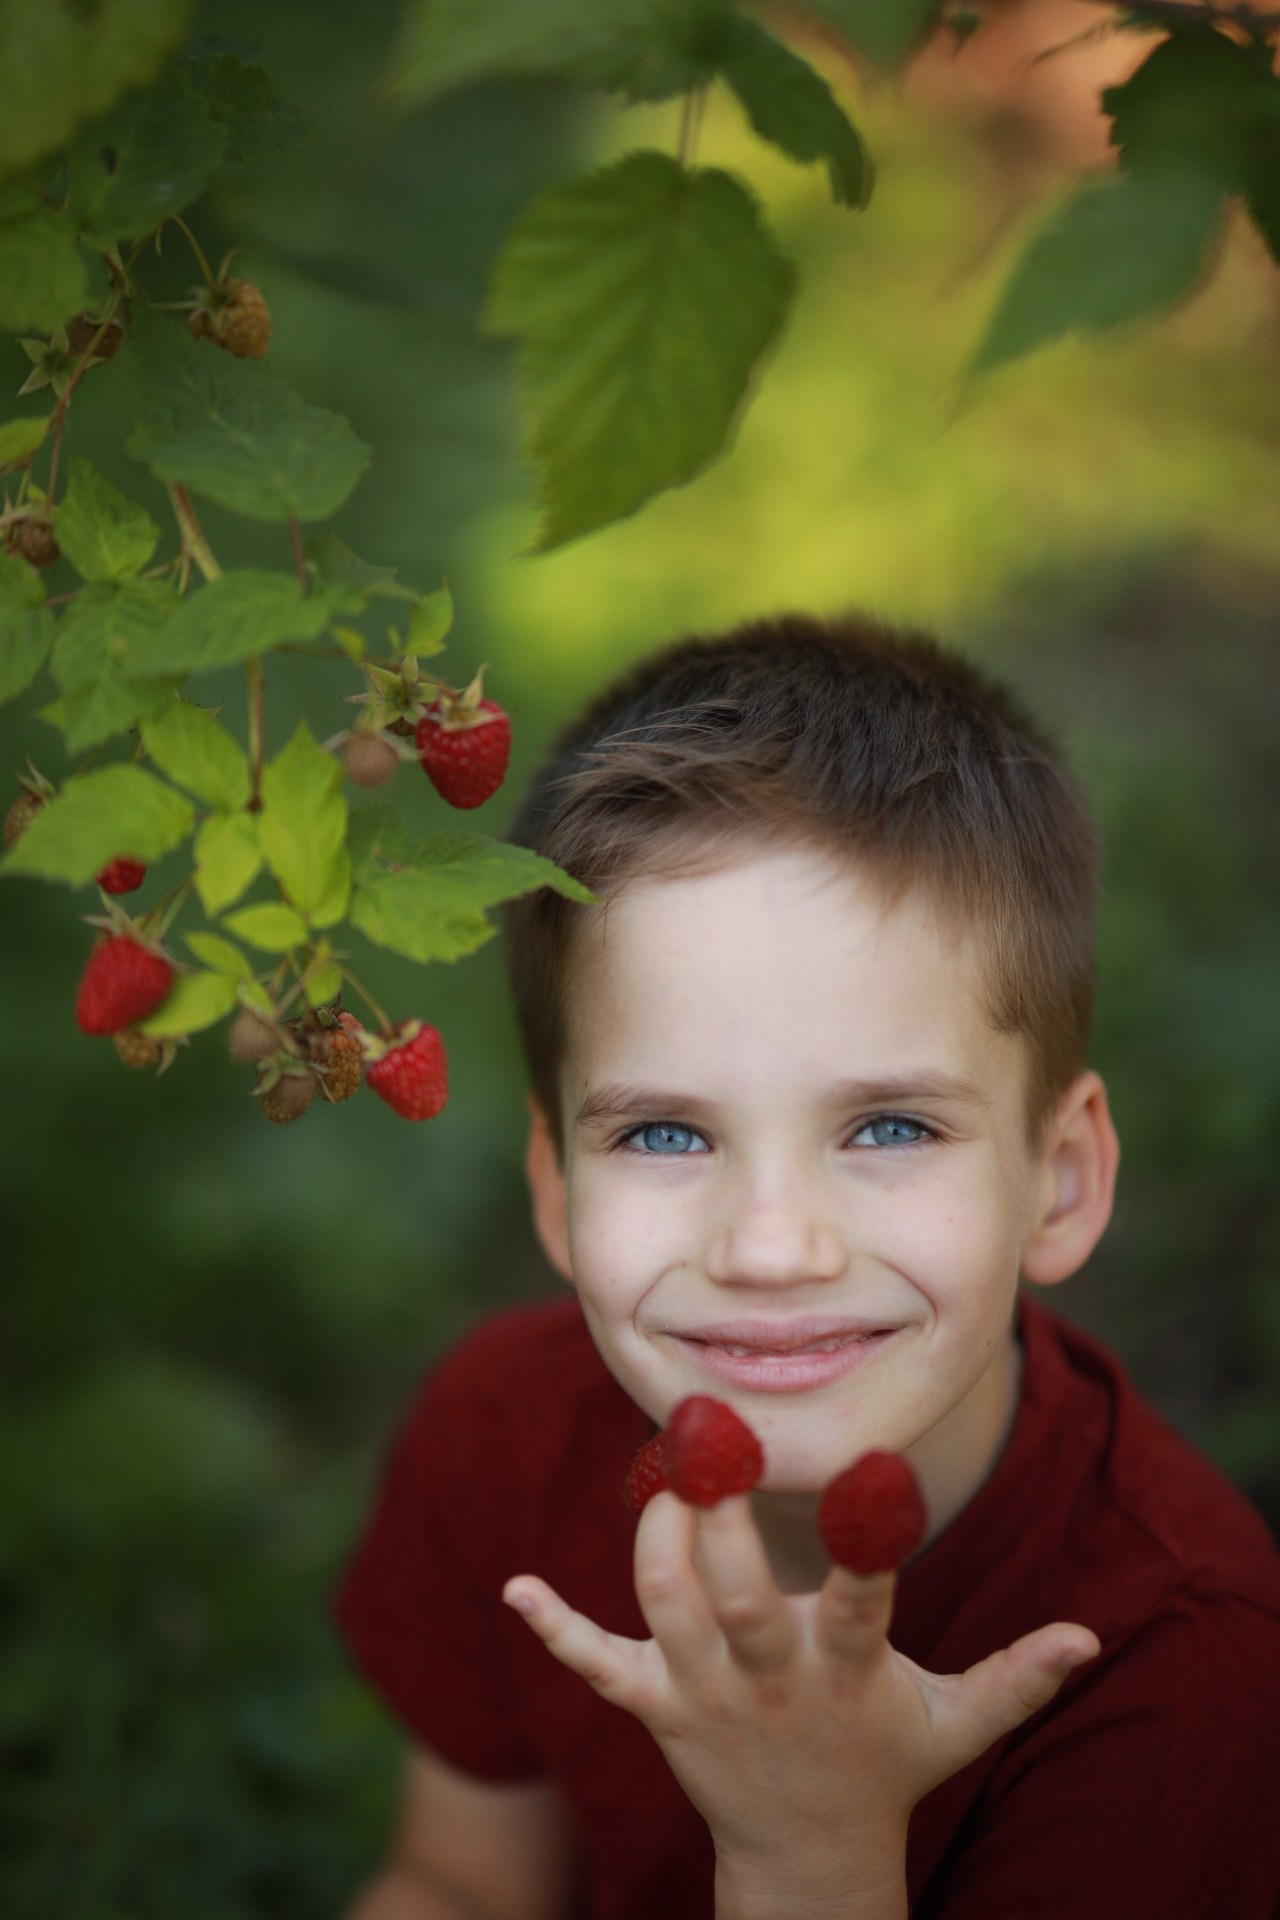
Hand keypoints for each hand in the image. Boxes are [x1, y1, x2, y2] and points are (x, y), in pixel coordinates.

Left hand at [503, 1490, 1098, 1910]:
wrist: (806, 1859)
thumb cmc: (884, 1761)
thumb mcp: (956, 1726)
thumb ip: (1016, 1677)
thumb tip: (1089, 1636)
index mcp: (846, 1672)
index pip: (862, 1599)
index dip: (864, 1540)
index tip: (871, 1470)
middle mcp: (768, 1680)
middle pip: (736, 1598)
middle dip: (719, 1522)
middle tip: (709, 1431)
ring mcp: (703, 1696)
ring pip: (665, 1611)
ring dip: (653, 1541)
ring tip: (660, 1466)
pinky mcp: (654, 1707)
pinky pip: (597, 1668)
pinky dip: (553, 1629)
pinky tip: (515, 1587)